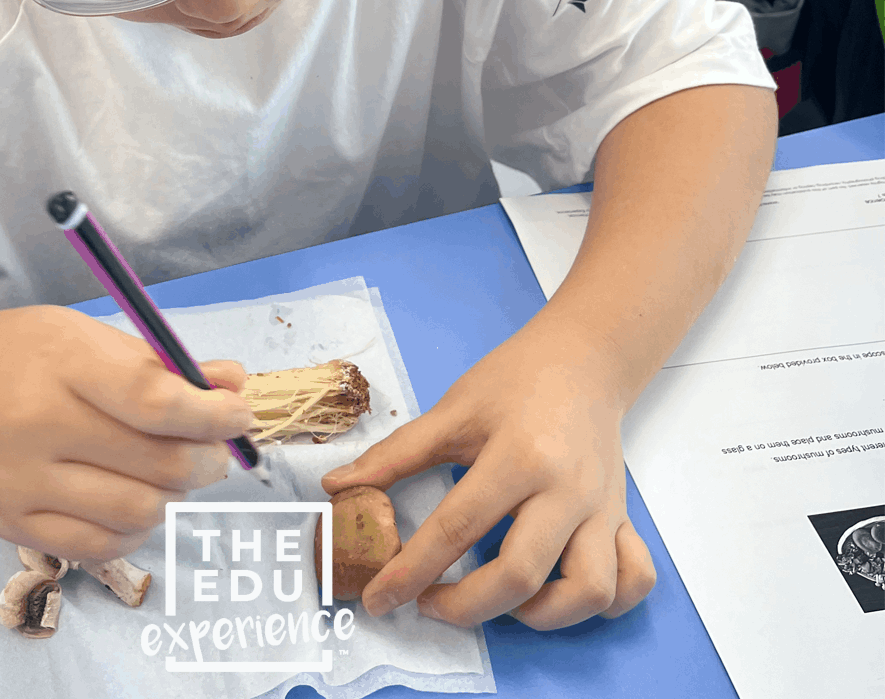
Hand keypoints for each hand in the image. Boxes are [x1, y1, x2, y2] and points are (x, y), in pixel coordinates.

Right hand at [0, 304, 252, 561]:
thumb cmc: (4, 353)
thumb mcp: (75, 334)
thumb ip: (153, 361)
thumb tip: (232, 383)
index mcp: (60, 365)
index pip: (154, 399)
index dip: (212, 412)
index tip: (239, 410)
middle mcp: (38, 429)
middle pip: (158, 463)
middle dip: (208, 457)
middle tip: (216, 444)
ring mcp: (23, 486)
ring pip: (139, 512)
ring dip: (177, 494)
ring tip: (176, 469)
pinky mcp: (12, 528)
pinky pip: (100, 546)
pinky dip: (136, 527)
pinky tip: (137, 500)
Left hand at [319, 321, 656, 628]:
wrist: (583, 357)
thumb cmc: (516, 379)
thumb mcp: (452, 409)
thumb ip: (396, 454)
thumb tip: (338, 486)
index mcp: (518, 456)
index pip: (457, 528)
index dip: (411, 569)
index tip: (379, 597)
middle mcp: (565, 489)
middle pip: (521, 575)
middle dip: (466, 606)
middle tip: (429, 603)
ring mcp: (601, 508)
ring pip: (588, 591)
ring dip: (540, 615)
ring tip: (499, 599)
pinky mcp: (622, 517)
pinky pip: (633, 580)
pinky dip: (605, 603)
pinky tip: (562, 593)